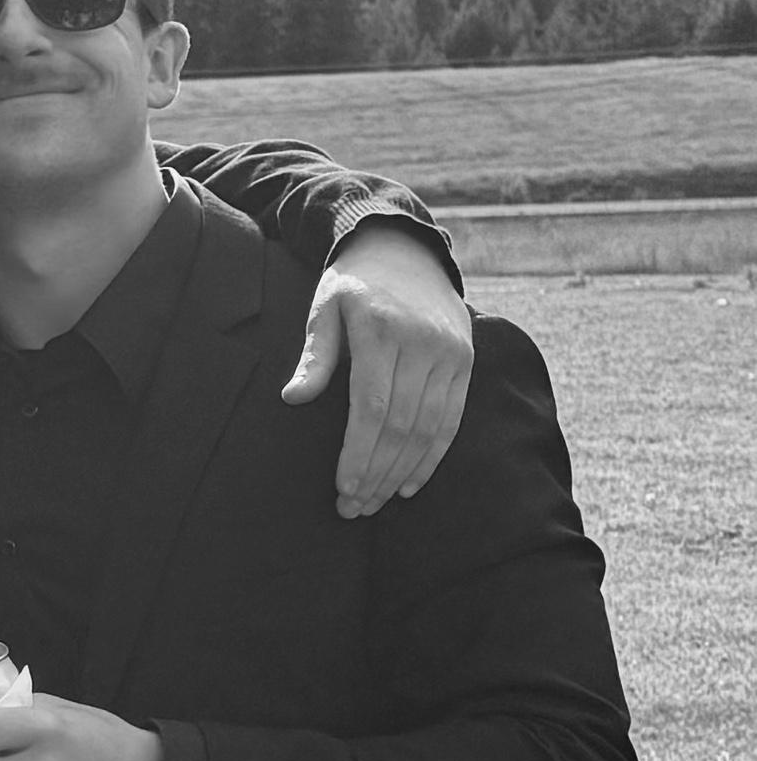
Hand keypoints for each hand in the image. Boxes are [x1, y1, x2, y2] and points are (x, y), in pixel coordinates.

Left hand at [280, 222, 472, 518]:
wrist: (405, 251)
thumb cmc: (352, 286)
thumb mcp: (325, 308)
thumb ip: (314, 355)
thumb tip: (293, 398)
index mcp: (382, 331)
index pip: (372, 407)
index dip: (358, 453)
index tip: (343, 488)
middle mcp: (423, 343)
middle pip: (401, 425)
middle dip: (376, 473)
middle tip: (353, 508)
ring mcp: (450, 353)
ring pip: (428, 428)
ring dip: (401, 473)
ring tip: (376, 503)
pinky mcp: (466, 361)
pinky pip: (452, 418)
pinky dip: (432, 456)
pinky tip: (410, 484)